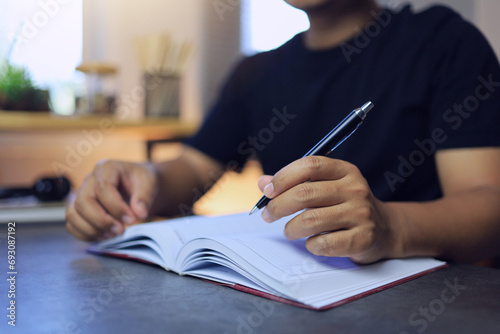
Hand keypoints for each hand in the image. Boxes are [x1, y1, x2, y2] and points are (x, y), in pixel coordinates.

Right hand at [66, 160, 157, 240]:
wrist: (138, 185)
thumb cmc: (141, 181)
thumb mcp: (149, 184)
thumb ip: (144, 198)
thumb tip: (140, 213)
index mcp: (106, 168)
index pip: (103, 188)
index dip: (117, 208)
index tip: (132, 220)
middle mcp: (90, 180)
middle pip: (83, 202)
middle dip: (101, 220)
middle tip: (120, 230)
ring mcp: (81, 194)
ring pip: (73, 214)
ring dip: (92, 229)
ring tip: (112, 235)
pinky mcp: (79, 209)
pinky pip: (72, 224)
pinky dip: (85, 234)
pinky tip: (103, 236)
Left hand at [258, 156, 396, 263]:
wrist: (385, 229)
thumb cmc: (345, 206)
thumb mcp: (326, 187)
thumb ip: (295, 183)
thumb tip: (263, 183)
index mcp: (345, 171)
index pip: (310, 165)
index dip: (284, 177)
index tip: (268, 191)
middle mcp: (355, 189)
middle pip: (305, 193)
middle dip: (278, 206)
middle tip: (267, 215)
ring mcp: (361, 214)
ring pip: (310, 221)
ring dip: (291, 229)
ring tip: (289, 231)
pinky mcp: (363, 239)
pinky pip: (324, 244)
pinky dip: (310, 245)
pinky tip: (312, 243)